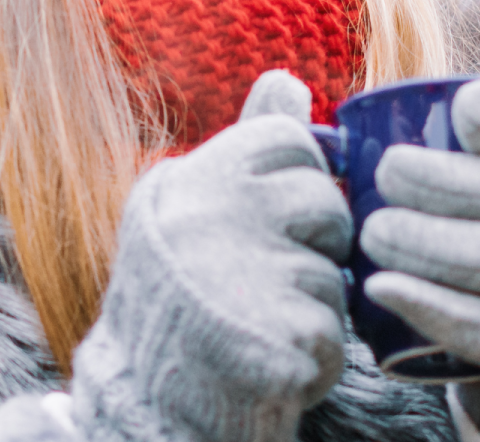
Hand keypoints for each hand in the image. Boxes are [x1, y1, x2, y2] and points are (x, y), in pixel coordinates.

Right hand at [64, 69, 351, 441]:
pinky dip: (312, 355)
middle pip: (325, 202)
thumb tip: (288, 79)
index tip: (267, 218)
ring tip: (259, 320)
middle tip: (261, 278)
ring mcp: (246, 276)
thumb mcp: (197, 207)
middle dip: (313, 244)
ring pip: (333, 270)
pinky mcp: (280, 336)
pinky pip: (333, 331)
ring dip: (312, 303)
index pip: (290, 141)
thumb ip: (248, 144)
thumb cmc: (181, 294)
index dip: (296, 182)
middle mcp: (213, 216)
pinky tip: (269, 358)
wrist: (146, 398)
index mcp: (192, 178)